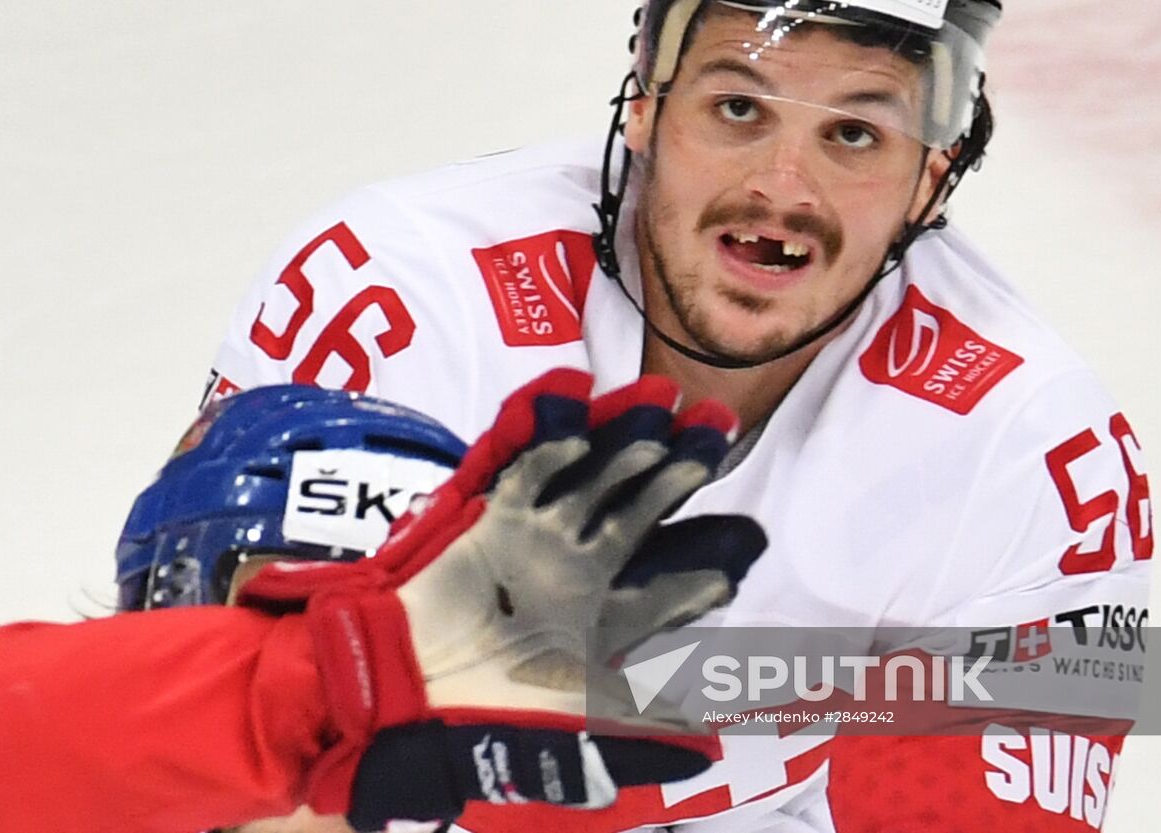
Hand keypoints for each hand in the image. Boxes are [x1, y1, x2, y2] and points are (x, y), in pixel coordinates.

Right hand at [240, 369, 765, 830]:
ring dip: (625, 454)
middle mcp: (574, 570)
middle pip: (635, 514)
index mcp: (599, 617)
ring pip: (592, 485)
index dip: (699, 572)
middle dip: (674, 480)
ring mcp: (535, 540)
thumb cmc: (501, 707)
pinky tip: (582, 428)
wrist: (418, 687)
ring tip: (665, 423)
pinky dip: (551, 449)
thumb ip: (647, 715)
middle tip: (714, 441)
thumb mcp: (587, 712)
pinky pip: (527, 474)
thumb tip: (716, 736)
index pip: (662, 587)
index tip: (743, 550)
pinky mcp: (494, 519)